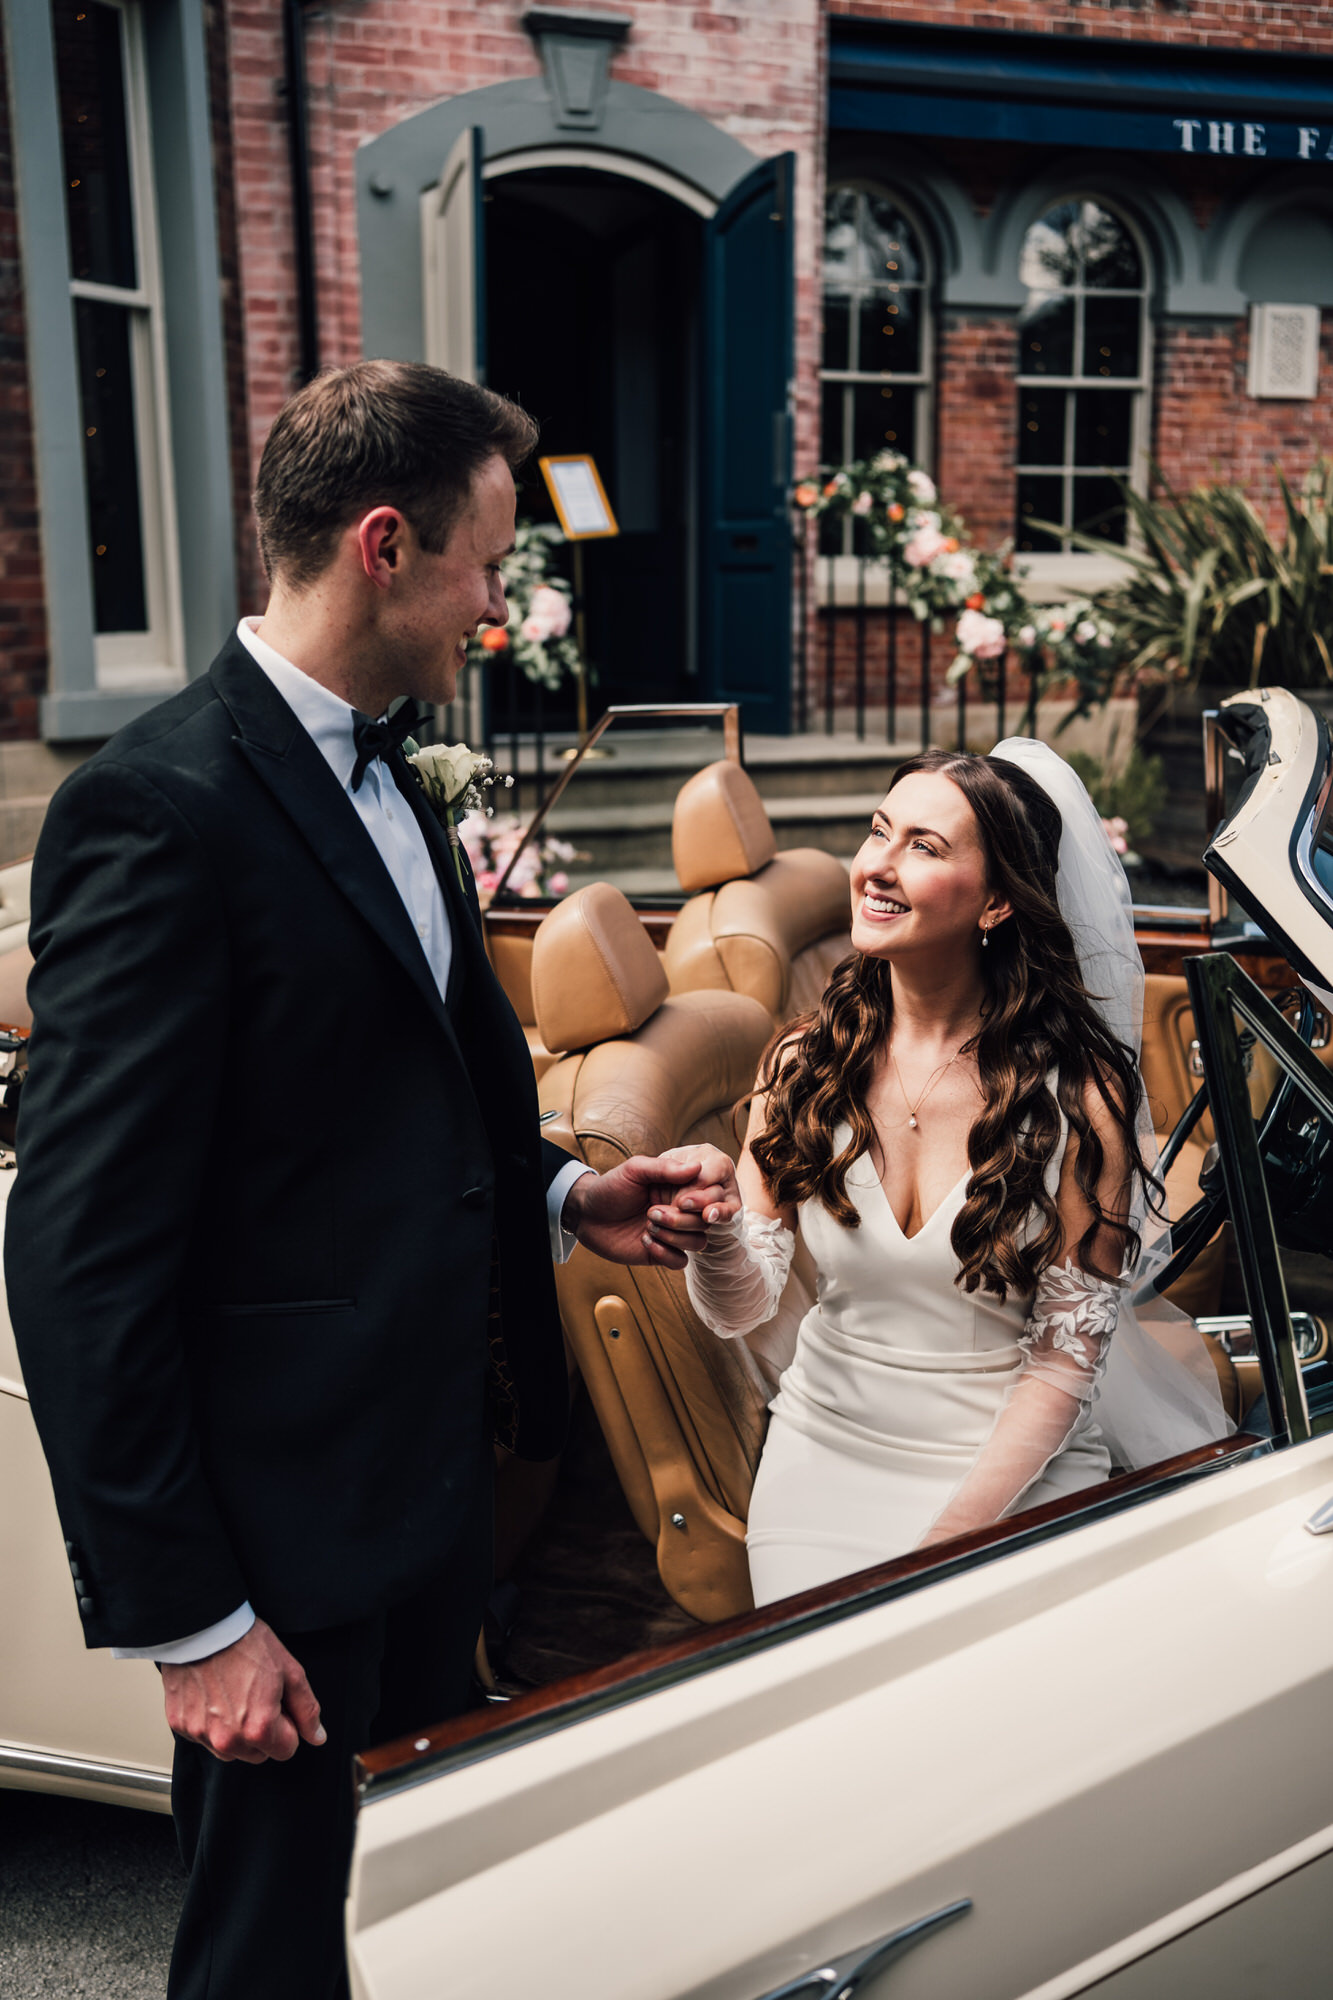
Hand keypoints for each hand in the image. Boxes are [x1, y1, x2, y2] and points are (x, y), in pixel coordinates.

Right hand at [161, 1617, 325, 1763]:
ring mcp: (200, 1734)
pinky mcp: (180, 1725)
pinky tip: (212, 1695)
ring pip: (229, 1750)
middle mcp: (227, 1740)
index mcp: (258, 1729)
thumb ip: (306, 1710)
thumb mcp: (289, 1671)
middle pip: (257, 1754)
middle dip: (262, 1733)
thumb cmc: (245, 1644)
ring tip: (233, 1695)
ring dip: (235, 1732)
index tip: (278, 1705)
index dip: (287, 1726)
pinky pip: (202, 1736)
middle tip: (256, 1697)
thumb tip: (317, 1736)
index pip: (286, 1750)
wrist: (203, 1626)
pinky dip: (210, 1722)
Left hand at [561, 1146, 739, 1268]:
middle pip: (705, 1221)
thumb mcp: (635, 1170)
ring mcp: (673, 1233)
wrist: (587, 1215)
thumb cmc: (610, 1188)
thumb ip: (664, 1168)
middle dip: (681, 1220)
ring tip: (648, 1227)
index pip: (708, 1194)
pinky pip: (681, 1261)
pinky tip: (644, 1242)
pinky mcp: (662, 1254)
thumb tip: (696, 1167)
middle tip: (651, 1213)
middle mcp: (680, 1211)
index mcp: (679, 1188)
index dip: (701, 1199)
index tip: (681, 1200)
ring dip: (674, 1237)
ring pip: (698, 1242)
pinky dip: (666, 1254)